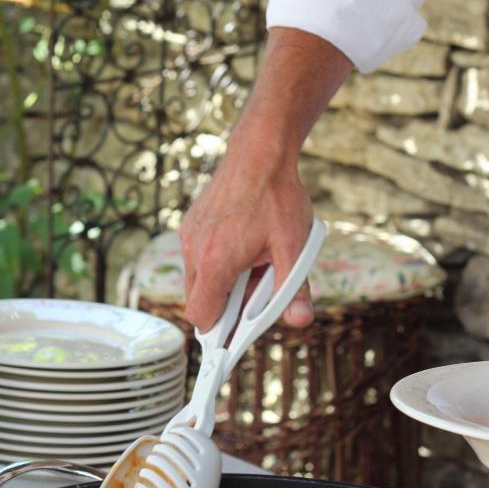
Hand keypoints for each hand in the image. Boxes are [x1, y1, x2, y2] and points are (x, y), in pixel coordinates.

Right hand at [179, 146, 314, 331]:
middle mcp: (194, 251)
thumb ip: (294, 290)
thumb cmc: (278, 197)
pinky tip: (245, 247)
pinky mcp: (190, 225)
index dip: (221, 333)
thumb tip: (300, 322)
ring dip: (224, 285)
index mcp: (216, 262)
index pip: (202, 319)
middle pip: (199, 304)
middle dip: (227, 308)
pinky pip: (198, 260)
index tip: (240, 336)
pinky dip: (218, 265)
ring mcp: (189, 236)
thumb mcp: (295, 248)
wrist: (260, 151)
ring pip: (198, 282)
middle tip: (258, 294)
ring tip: (255, 265)